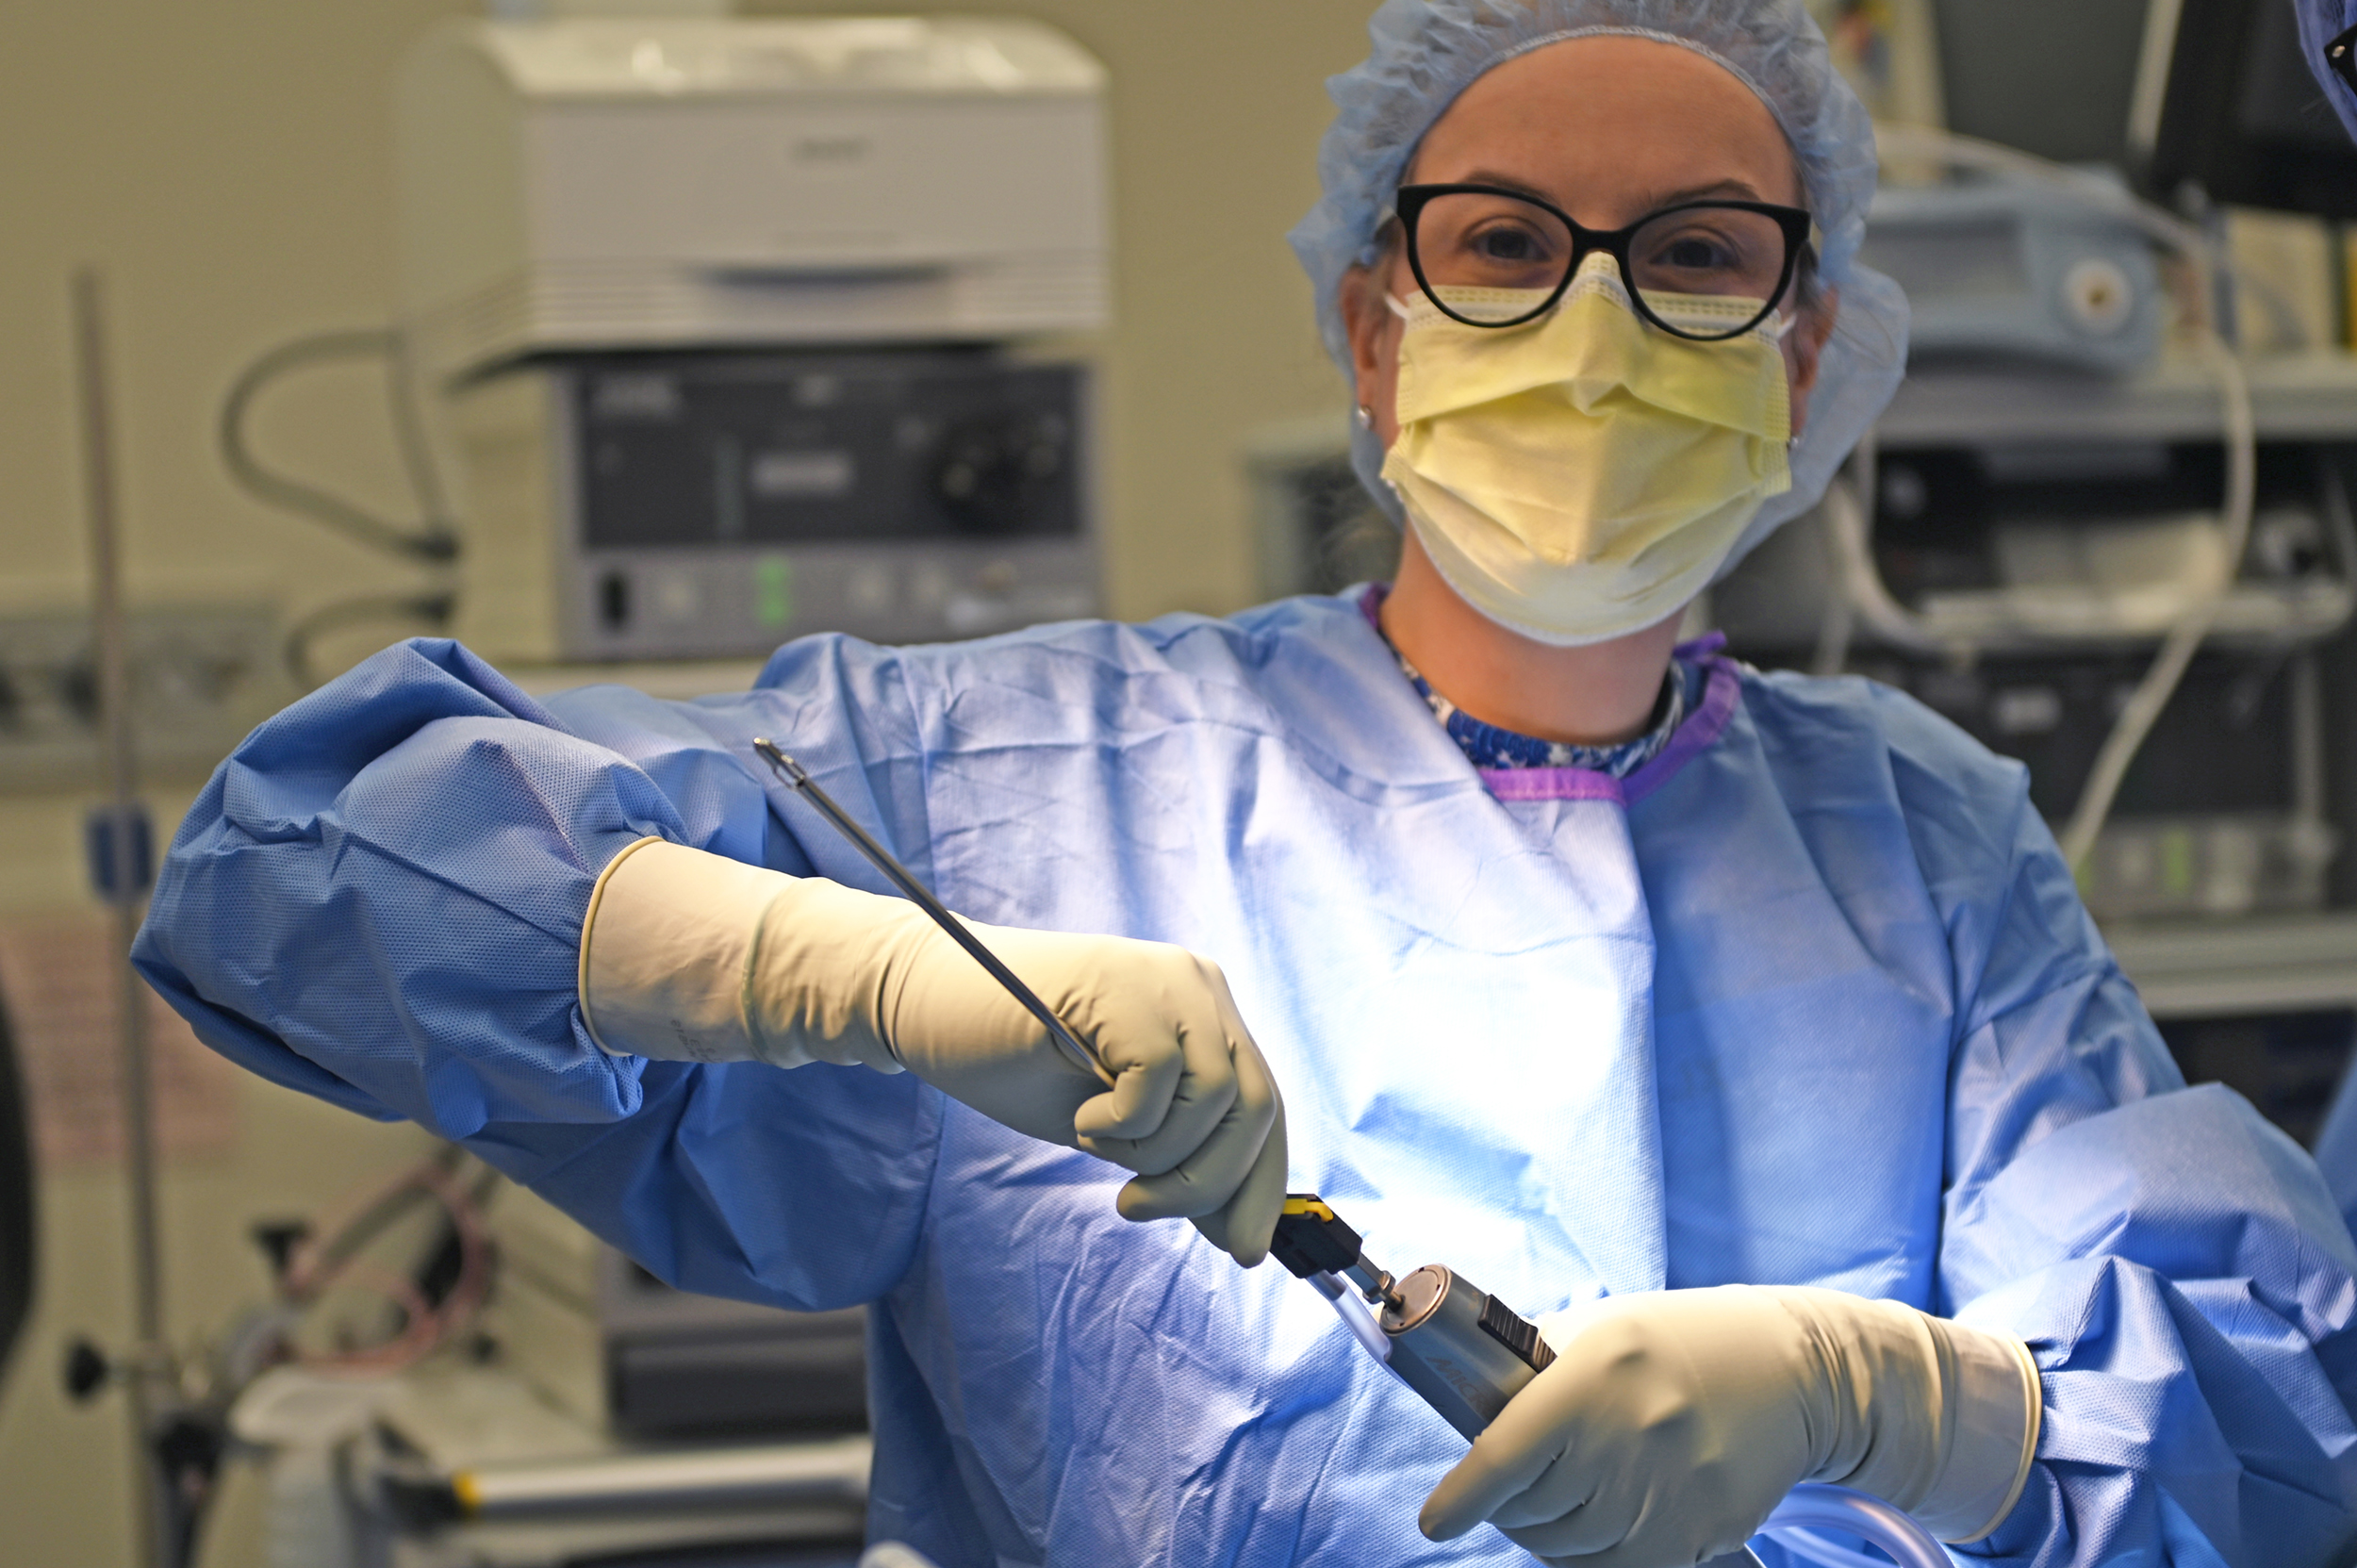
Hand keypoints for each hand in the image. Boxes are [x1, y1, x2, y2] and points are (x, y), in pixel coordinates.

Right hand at [579, 839, 1287, 1265]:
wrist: (925, 1003)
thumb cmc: (1014, 1062)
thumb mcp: (1112, 1127)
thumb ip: (1178, 1158)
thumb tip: (1247, 1237)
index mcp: (1204, 1012)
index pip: (1265, 1106)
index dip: (1261, 1184)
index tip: (1242, 1249)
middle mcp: (1199, 985)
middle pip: (1255, 1106)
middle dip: (1206, 1184)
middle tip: (1135, 1207)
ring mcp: (1165, 980)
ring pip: (1215, 1100)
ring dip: (1155, 1153)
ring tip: (1093, 1143)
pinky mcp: (1123, 988)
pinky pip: (1158, 1082)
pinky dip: (1119, 1121)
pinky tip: (1078, 1113)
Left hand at [1418, 1286, 2038, 1567]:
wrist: (1792, 1374)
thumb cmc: (1679, 1343)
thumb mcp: (1601, 1330)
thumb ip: (1536, 1370)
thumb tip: (1471, 1409)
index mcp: (1592, 1375)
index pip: (1505, 1458)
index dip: (1462, 1499)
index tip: (1437, 1518)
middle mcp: (1628, 1438)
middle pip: (1530, 1513)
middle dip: (1506, 1508)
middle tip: (1507, 1490)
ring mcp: (1667, 1494)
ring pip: (1568, 1550)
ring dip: (1546, 1534)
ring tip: (1558, 1499)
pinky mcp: (1699, 1535)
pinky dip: (1592, 1556)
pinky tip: (1597, 1524)